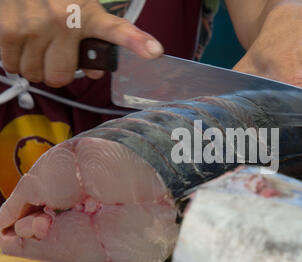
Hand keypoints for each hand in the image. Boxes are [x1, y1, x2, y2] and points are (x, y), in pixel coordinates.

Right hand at [0, 0, 162, 86]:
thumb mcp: (82, 11)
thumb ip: (94, 41)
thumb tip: (94, 73)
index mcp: (89, 15)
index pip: (118, 30)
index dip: (137, 41)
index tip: (155, 51)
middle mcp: (63, 21)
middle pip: (60, 78)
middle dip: (55, 72)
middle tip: (54, 54)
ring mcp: (35, 27)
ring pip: (34, 74)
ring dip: (33, 65)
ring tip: (35, 44)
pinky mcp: (8, 29)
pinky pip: (11, 66)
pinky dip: (13, 59)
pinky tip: (20, 41)